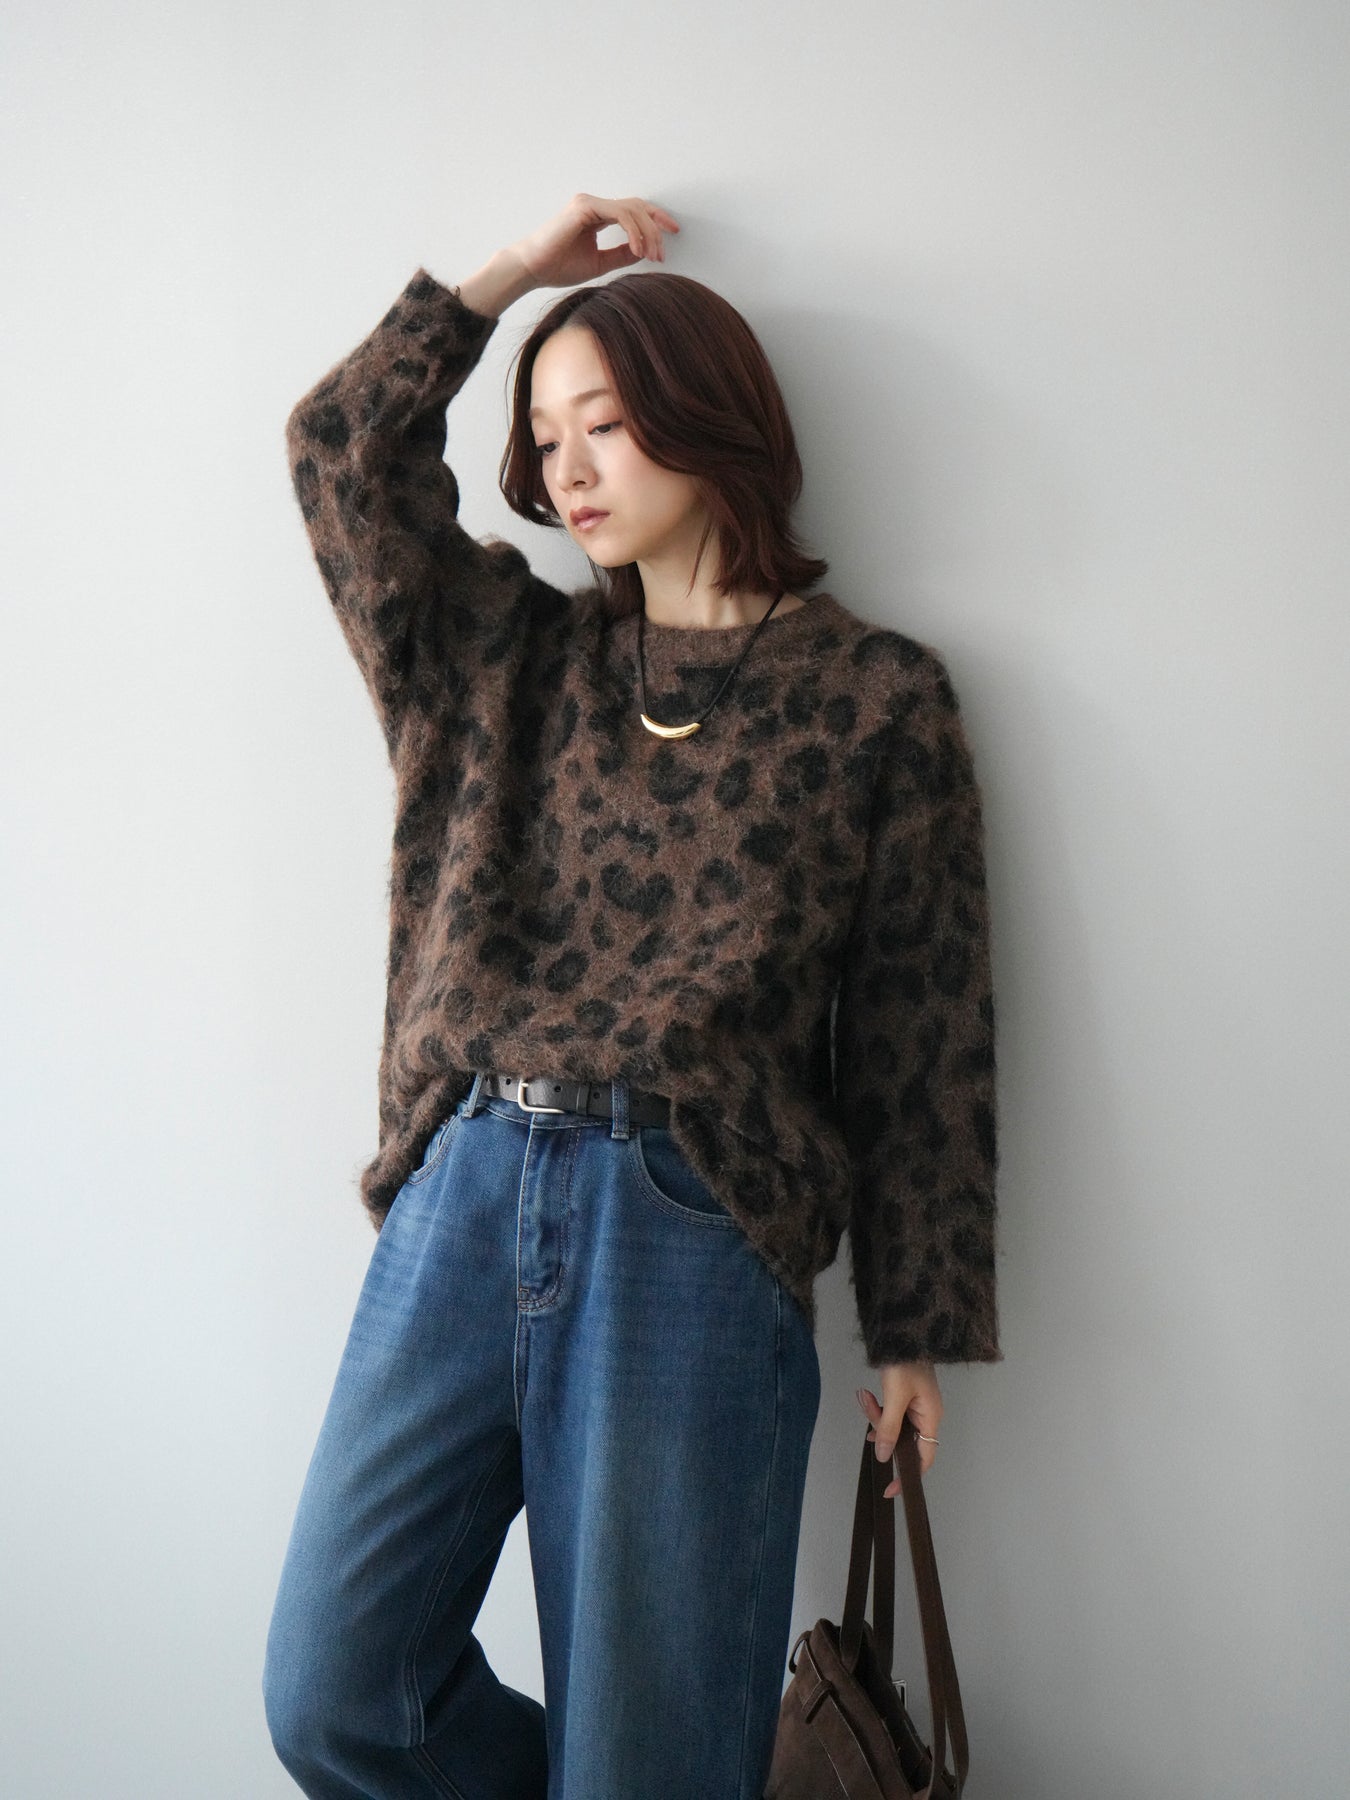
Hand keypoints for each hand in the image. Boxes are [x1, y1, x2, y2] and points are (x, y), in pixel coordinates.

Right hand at [508, 192, 679, 290]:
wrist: (532, 269)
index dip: (655, 221)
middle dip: (656, 227)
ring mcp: (589, 203)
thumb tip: (645, 251)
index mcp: (597, 215)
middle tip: (664, 253)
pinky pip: (620, 215)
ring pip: (632, 210)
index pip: (633, 211)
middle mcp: (594, 205)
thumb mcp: (599, 263)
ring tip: (652, 256)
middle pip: (637, 207)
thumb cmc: (558, 267)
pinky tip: (638, 250)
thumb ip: (621, 254)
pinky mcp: (585, 207)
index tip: (672, 235)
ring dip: (648, 233)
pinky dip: (634, 232)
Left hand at [856, 1362, 942, 1498]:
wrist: (903, 1331)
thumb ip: (888, 1428)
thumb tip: (882, 1456)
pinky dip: (879, 1408)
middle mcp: (927, 1414)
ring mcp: (917, 1405)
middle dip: (881, 1429)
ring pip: (893, 1424)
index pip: (924, 1458)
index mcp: (931, 1417)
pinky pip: (891, 1412)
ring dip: (877, 1414)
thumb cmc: (904, 1362)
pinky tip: (868, 1397)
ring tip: (866, 1394)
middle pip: (903, 1439)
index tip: (889, 1489)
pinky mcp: (906, 1396)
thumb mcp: (894, 1397)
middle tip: (868, 1406)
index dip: (907, 1475)